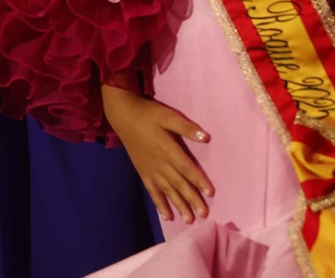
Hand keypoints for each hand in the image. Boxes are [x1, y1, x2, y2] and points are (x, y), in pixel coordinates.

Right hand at [101, 84, 213, 224]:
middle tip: (204, 214)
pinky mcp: (143, 173)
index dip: (199, 180)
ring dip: (178, 205)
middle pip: (179, 184)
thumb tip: (206, 137)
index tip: (210, 193)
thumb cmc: (149, 115)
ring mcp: (151, 170)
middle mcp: (160, 163)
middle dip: (192, 199)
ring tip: (189, 220)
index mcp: (168, 149)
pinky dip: (160, 204)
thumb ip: (186, 127)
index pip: (187, 168)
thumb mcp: (168, 116)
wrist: (124, 116)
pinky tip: (167, 216)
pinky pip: (153, 191)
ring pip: (167, 191)